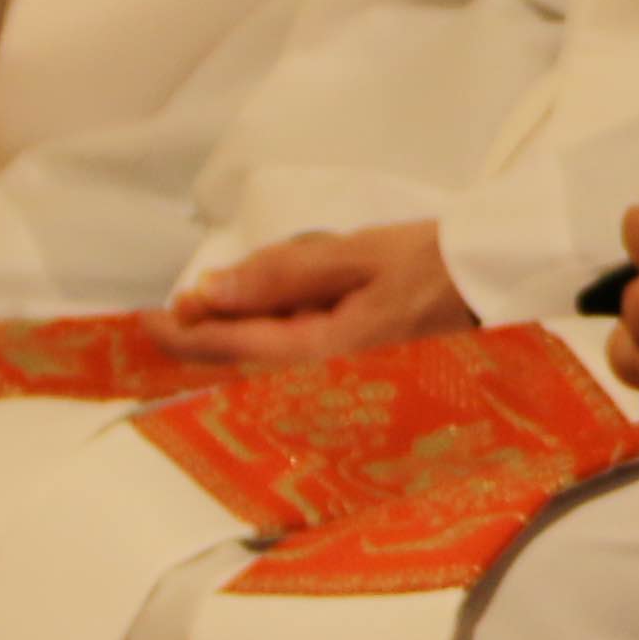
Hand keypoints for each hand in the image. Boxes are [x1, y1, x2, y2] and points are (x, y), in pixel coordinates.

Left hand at [161, 220, 469, 366]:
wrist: (493, 281)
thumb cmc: (431, 264)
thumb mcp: (353, 254)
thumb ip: (279, 275)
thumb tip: (209, 291)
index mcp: (319, 352)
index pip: (228, 348)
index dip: (180, 333)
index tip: (145, 319)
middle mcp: (325, 381)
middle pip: (239, 367)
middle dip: (201, 342)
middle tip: (167, 317)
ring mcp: (340, 385)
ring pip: (263, 366)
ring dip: (233, 341)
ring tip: (220, 311)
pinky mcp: (353, 376)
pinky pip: (293, 364)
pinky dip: (267, 342)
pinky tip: (269, 317)